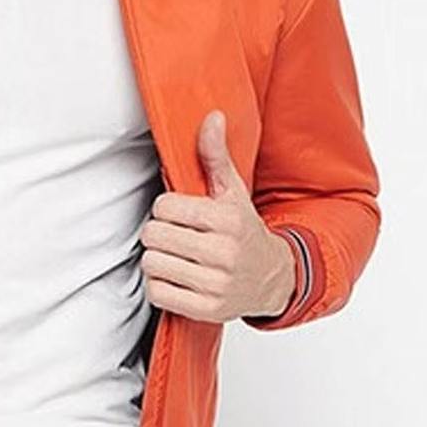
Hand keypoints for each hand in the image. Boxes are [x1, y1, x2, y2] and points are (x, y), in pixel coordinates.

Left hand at [139, 109, 294, 322]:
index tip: (180, 213)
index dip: (165, 208)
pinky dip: (160, 285)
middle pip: (152, 236)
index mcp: (227, 220)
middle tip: (176, 235)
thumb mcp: (232, 191)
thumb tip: (211, 117)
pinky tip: (178, 277)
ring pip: (151, 264)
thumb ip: (215, 155)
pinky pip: (157, 293)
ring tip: (177, 256)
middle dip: (159, 233)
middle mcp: (224, 254)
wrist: (274, 278)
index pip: (163, 207)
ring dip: (158, 260)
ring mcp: (216, 285)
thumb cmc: (243, 229)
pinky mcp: (207, 310)